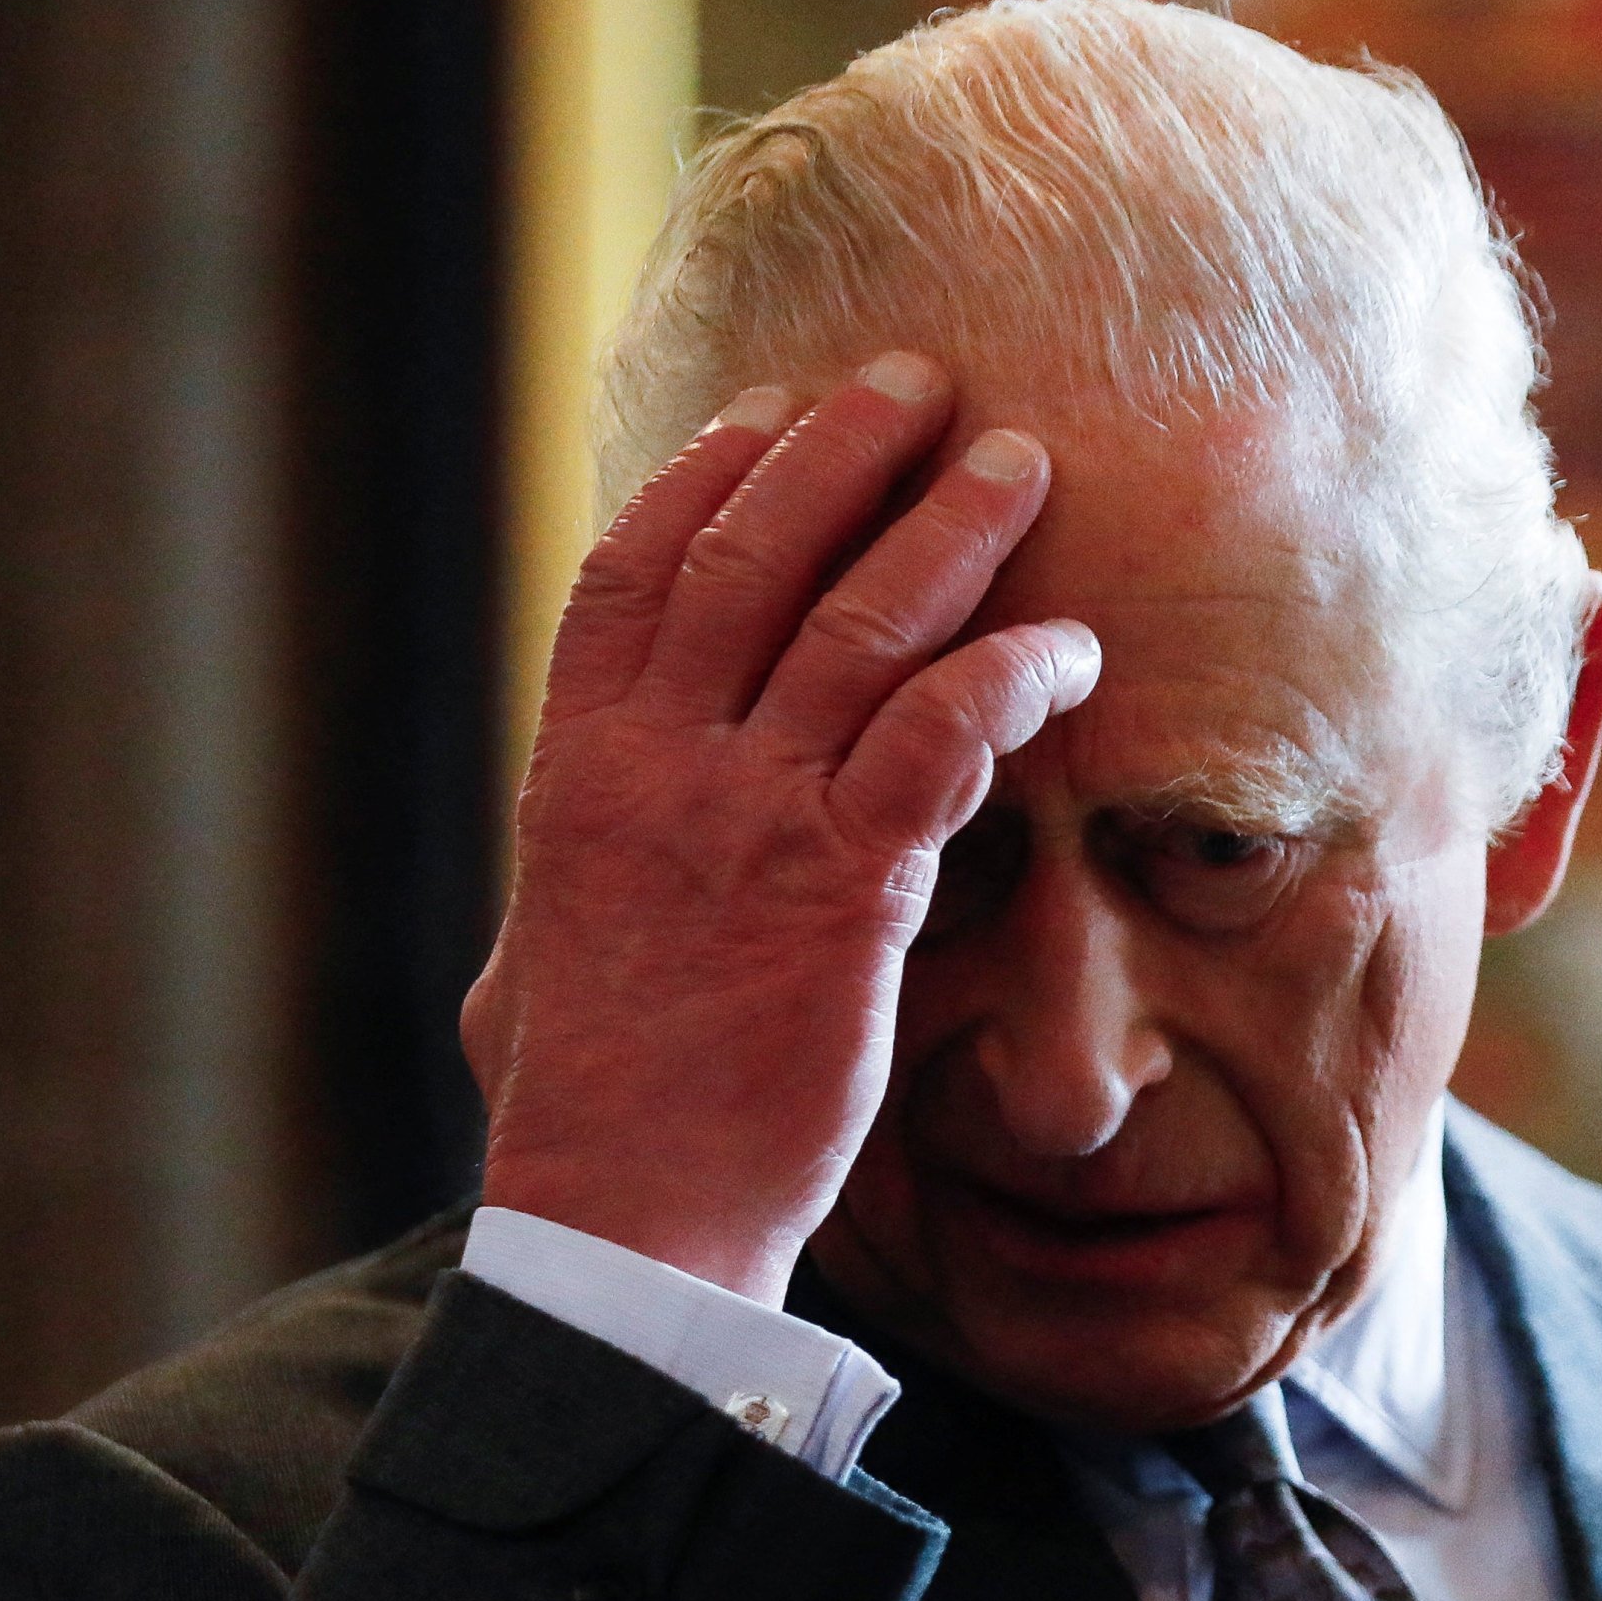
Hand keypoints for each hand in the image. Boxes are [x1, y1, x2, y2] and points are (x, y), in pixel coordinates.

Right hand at [463, 353, 1102, 1303]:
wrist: (621, 1216)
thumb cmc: (585, 1114)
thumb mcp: (531, 967)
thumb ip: (566, 890)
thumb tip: (560, 888)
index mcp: (577, 772)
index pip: (636, 573)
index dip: (709, 477)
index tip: (771, 412)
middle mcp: (657, 769)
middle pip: (755, 556)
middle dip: (844, 450)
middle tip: (923, 384)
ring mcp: (750, 821)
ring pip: (861, 623)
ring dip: (951, 529)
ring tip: (1022, 464)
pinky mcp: (845, 892)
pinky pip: (940, 738)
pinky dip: (1009, 676)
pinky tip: (1069, 654)